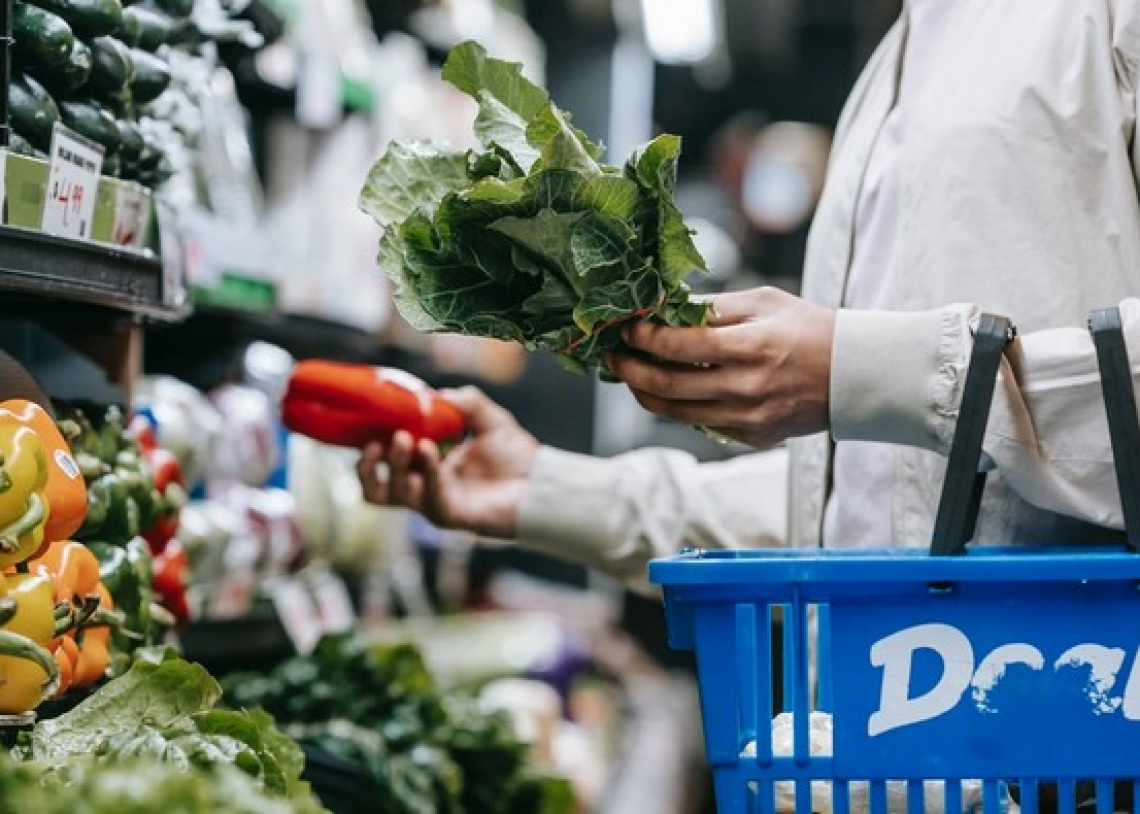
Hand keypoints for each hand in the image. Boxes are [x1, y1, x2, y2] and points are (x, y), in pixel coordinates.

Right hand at [356, 386, 537, 538]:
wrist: (542, 482)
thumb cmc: (516, 456)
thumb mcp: (489, 419)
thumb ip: (465, 402)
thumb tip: (436, 395)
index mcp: (427, 466)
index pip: (386, 460)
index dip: (371, 443)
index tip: (369, 421)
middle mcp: (425, 487)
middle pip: (377, 487)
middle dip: (369, 463)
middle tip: (378, 438)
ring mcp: (434, 504)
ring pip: (393, 495)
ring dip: (395, 466)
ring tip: (404, 439)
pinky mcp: (450, 515)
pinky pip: (428, 497)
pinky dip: (426, 472)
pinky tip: (429, 450)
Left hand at [608, 286, 834, 448]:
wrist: (855, 375)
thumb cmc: (808, 329)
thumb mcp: (765, 302)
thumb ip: (715, 307)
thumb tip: (667, 307)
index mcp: (751, 347)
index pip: (681, 344)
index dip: (645, 337)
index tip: (627, 327)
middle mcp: (748, 387)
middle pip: (669, 385)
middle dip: (631, 371)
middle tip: (613, 357)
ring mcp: (750, 418)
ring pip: (678, 413)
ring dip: (645, 395)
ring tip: (630, 378)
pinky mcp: (754, 436)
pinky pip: (703, 425)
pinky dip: (679, 409)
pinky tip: (669, 392)